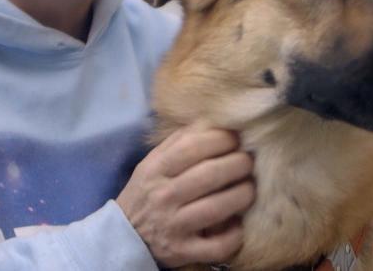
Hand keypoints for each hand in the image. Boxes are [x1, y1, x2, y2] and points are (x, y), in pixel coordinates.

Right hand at [116, 124, 255, 267]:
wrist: (124, 235)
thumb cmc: (146, 193)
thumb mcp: (152, 163)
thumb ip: (178, 142)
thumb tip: (212, 121)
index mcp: (155, 169)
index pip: (192, 146)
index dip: (221, 139)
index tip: (236, 138)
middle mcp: (162, 196)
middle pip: (210, 174)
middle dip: (239, 164)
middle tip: (248, 162)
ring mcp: (173, 226)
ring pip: (218, 208)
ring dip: (243, 194)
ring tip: (249, 188)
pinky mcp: (183, 251)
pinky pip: (218, 245)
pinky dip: (235, 234)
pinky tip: (238, 223)